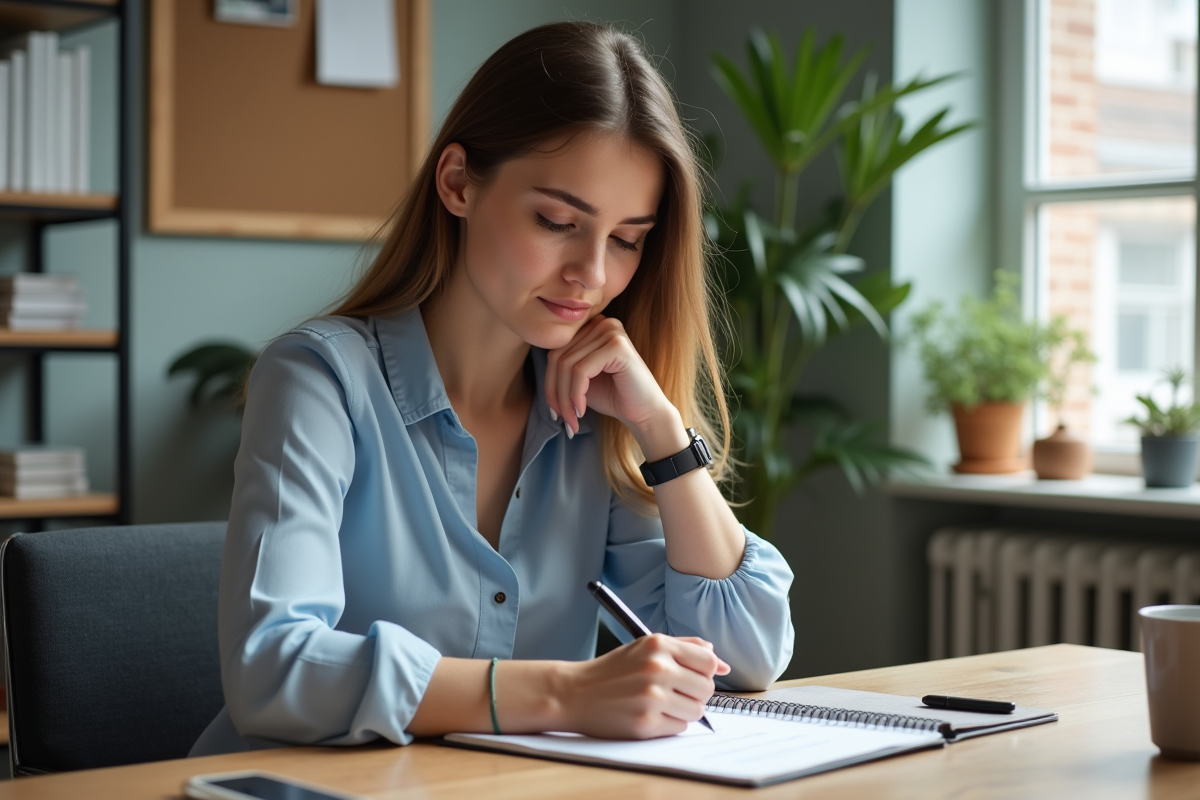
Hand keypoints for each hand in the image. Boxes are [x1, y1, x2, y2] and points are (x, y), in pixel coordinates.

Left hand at [545, 315, 677, 444]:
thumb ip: (562, 367)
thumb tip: (537, 367)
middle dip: (555, 393)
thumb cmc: (613, 396)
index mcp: (592, 327)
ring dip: (565, 398)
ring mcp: (611, 331)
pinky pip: (581, 371)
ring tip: (571, 419)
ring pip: (567, 365)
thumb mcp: (580, 379)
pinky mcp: (617, 345)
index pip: (556, 351)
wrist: (645, 412)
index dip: (549, 383)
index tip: (554, 411)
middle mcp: (602, 323)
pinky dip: (576, 394)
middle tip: (562, 419)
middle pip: (559, 357)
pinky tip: (582, 410)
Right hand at [554, 634, 730, 738]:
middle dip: (694, 692)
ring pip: (697, 710)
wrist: (574, 693)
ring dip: (684, 710)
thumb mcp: (645, 646)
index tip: (693, 675)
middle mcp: (657, 668)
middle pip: (706, 688)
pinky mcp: (646, 723)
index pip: (708, 661)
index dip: (705, 671)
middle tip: (673, 691)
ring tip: (662, 703)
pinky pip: (680, 727)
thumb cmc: (612, 671)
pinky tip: (651, 714)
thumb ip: (685, 648)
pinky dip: (670, 724)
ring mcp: (651, 697)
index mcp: (658, 644)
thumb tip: (720, 663)